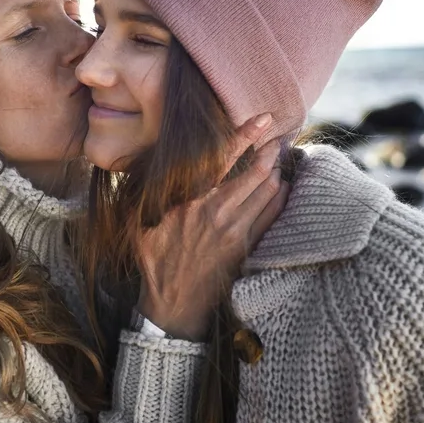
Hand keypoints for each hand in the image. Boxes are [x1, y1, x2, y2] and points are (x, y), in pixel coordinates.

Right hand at [135, 114, 290, 340]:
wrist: (173, 304)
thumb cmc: (154, 259)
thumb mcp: (141, 221)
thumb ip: (150, 190)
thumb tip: (149, 159)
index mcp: (191, 201)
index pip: (225, 159)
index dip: (247, 135)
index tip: (264, 118)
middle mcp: (218, 212)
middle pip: (258, 172)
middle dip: (272, 150)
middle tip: (279, 136)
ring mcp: (237, 231)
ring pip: (270, 190)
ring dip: (278, 170)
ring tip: (280, 158)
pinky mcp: (248, 246)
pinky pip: (274, 214)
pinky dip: (281, 196)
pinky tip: (282, 186)